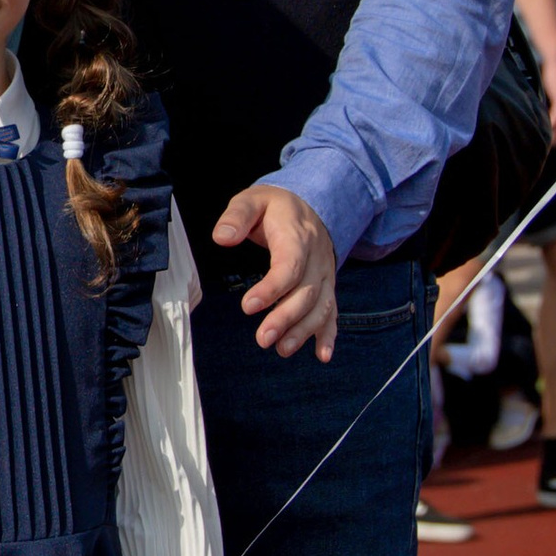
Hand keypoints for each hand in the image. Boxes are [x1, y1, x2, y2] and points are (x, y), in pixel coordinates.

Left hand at [213, 181, 338, 360]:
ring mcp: (325, 274)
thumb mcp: (252, 200)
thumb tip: (222, 237)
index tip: (248, 306)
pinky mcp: (327, 286)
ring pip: (321, 306)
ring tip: (282, 349)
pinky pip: (332, 311)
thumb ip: (236, 216)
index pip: (290, 265)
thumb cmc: (274, 207)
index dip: (272, 288)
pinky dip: (329, 335)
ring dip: (303, 331)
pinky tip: (321, 355)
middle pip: (306, 292)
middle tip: (262, 339)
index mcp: (298, 236)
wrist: (308, 205)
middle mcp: (317, 258)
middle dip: (285, 318)